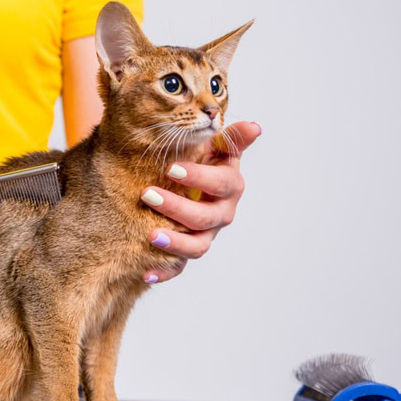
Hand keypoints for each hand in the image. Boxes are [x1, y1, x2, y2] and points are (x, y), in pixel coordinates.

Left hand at [140, 121, 261, 282]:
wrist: (188, 187)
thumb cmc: (200, 163)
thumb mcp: (214, 149)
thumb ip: (231, 139)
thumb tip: (254, 126)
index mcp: (229, 187)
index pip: (220, 183)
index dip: (199, 177)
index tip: (171, 168)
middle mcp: (221, 214)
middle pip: (205, 217)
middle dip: (176, 207)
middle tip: (147, 194)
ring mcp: (206, 236)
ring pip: (197, 246)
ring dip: (175, 243)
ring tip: (151, 236)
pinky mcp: (188, 253)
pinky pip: (178, 268)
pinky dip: (164, 273)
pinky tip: (146, 273)